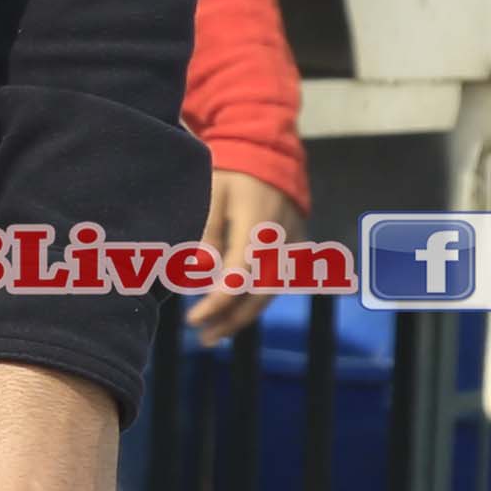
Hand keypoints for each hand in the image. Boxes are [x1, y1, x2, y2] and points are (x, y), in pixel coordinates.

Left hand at [187, 171, 308, 343]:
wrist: (268, 153)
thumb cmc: (232, 173)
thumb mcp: (211, 195)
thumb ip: (207, 235)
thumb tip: (199, 275)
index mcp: (259, 225)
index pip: (240, 277)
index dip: (218, 302)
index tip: (194, 318)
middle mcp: (282, 240)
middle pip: (261, 293)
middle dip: (232, 319)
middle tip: (204, 338)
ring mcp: (294, 244)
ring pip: (272, 292)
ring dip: (243, 316)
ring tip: (215, 334)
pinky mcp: (296, 247)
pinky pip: (277, 282)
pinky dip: (255, 300)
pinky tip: (233, 313)